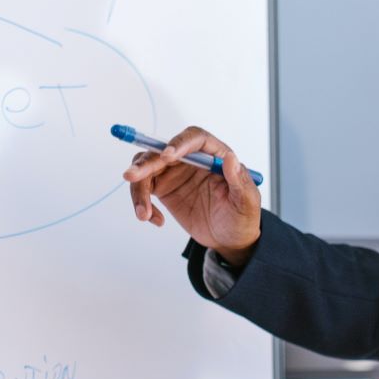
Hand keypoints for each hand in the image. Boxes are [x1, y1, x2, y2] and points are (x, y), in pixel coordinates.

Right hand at [120, 125, 260, 262]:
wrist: (229, 239)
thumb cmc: (241, 218)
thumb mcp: (247, 202)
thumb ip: (239, 180)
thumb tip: (230, 158)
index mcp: (214, 155)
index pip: (196, 138)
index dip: (180, 142)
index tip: (167, 156)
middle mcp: (192, 159)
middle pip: (163, 151)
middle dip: (145, 163)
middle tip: (131, 177)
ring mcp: (175, 173)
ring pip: (146, 168)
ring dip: (138, 188)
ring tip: (143, 213)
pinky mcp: (163, 189)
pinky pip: (143, 188)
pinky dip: (141, 203)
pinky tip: (153, 219)